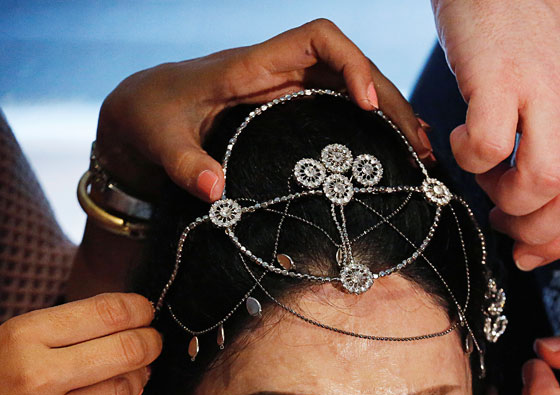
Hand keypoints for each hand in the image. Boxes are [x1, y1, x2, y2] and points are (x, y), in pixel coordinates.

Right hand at [0, 292, 160, 394]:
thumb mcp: (0, 351)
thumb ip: (57, 339)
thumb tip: (123, 324)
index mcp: (20, 337)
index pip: (106, 313)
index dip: (139, 311)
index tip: (148, 312)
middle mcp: (37, 376)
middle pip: (127, 352)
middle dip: (149, 345)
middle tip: (154, 344)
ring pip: (123, 394)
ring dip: (133, 385)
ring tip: (127, 380)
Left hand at [95, 19, 426, 201]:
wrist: (138, 116)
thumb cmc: (146, 120)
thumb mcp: (157, 143)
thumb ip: (183, 164)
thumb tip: (215, 190)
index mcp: (252, 66)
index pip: (317, 38)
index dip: (351, 63)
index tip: (369, 106)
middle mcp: (278, 72)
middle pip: (350, 66)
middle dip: (389, 99)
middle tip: (419, 145)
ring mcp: (287, 91)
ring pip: (353, 87)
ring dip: (391, 114)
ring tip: (422, 152)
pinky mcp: (289, 112)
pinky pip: (340, 108)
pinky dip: (373, 127)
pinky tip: (399, 152)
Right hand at [431, 0, 559, 267]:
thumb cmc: (526, 29)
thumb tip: (547, 211)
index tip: (530, 252)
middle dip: (534, 233)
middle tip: (502, 220)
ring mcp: (546, 87)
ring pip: (543, 184)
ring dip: (504, 199)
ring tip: (485, 174)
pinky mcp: (499, 76)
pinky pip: (488, 148)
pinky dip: (469, 160)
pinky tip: (460, 136)